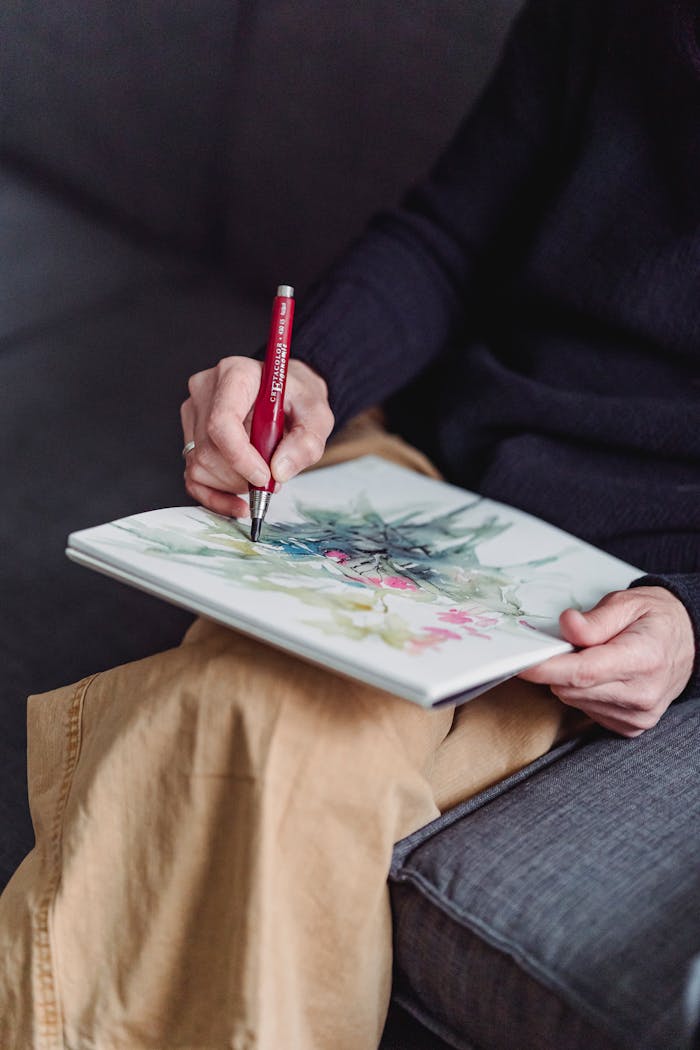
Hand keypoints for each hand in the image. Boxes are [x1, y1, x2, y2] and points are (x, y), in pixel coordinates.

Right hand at [181, 356, 333, 515]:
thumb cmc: (297, 399)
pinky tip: (238, 502)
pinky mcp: (190, 436)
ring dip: (234, 484)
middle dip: (243, 476)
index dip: (241, 458)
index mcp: (235, 374)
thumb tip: (279, 471)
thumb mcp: (317, 415)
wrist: (287, 395)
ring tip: (260, 473)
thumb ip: (306, 442)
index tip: (264, 477)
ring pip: (200, 465)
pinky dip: (215, 497)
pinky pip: (192, 477)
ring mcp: (193, 413)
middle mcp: (207, 389)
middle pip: (210, 449)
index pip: (222, 422)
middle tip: (272, 477)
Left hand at [519, 586, 695, 736]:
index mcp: (643, 659)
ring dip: (570, 680)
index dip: (546, 668)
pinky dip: (583, 693)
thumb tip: (567, 625)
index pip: (583, 672)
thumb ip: (595, 619)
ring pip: (574, 701)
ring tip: (593, 657)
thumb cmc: (654, 619)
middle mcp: (642, 694)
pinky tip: (602, 677)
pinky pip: (586, 711)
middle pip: (572, 689)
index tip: (520, 663)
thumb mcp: (627, 603)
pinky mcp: (631, 727)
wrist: (689, 643)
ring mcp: (638, 716)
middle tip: (567, 644)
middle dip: (558, 666)